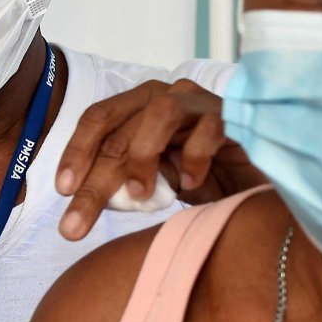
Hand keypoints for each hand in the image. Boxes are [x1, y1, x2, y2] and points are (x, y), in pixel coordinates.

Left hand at [55, 79, 266, 240]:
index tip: (62, 190)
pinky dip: (194, 155)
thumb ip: (121, 183)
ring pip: (160, 115)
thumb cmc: (202, 178)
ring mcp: (201, 102)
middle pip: (121, 131)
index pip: (99, 118)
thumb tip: (79, 203)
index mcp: (140, 106)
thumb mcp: (154, 182)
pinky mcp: (234, 115)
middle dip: (95, 182)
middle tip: (75, 225)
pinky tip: (190, 183)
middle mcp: (167, 96)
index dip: (77, 151)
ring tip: (137, 195)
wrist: (259, 181)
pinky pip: (209, 128)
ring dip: (142, 157)